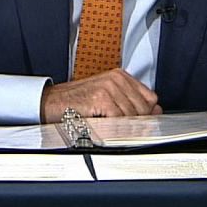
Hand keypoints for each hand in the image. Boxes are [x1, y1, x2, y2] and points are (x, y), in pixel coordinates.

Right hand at [40, 69, 161, 122]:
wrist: (51, 103)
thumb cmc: (76, 103)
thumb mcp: (107, 99)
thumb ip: (130, 103)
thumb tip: (155, 112)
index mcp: (120, 76)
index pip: (150, 98)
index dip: (147, 114)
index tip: (141, 124)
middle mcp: (116, 79)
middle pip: (143, 108)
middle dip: (137, 123)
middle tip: (122, 129)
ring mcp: (109, 87)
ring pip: (132, 116)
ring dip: (124, 127)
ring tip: (111, 128)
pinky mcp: (101, 98)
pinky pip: (119, 119)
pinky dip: (115, 128)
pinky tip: (105, 127)